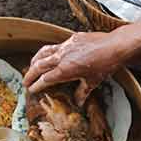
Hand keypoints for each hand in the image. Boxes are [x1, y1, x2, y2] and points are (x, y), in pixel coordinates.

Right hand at [23, 20, 140, 98]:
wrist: (114, 46)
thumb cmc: (105, 65)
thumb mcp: (93, 82)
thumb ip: (82, 92)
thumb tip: (78, 102)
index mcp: (65, 70)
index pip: (45, 79)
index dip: (37, 85)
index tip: (31, 89)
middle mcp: (62, 57)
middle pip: (39, 65)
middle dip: (30, 74)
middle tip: (25, 81)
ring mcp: (66, 46)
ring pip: (44, 52)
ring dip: (35, 60)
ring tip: (32, 65)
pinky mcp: (72, 39)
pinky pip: (55, 45)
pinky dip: (48, 51)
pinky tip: (49, 54)